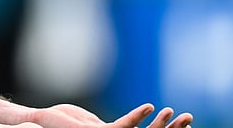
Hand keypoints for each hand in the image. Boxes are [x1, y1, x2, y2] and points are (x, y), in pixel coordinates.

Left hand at [25, 103, 191, 127]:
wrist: (42, 122)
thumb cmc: (65, 121)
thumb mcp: (95, 123)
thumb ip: (114, 126)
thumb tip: (130, 123)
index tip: (186, 123)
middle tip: (190, 118)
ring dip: (159, 124)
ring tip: (174, 112)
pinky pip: (122, 127)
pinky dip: (136, 117)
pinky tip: (150, 107)